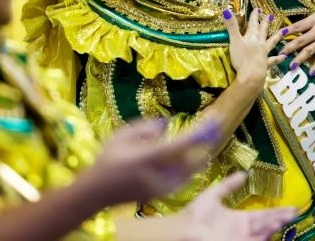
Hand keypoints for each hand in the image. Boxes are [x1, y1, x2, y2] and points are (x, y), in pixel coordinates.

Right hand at [90, 118, 220, 202]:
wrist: (98, 192)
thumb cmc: (108, 159)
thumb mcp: (120, 135)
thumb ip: (145, 127)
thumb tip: (167, 124)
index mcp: (147, 158)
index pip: (180, 145)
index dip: (200, 132)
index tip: (213, 120)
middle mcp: (158, 175)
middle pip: (193, 159)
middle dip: (207, 142)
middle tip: (217, 126)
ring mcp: (162, 187)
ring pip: (192, 170)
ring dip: (202, 152)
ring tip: (210, 136)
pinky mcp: (164, 194)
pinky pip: (186, 178)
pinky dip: (194, 164)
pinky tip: (197, 153)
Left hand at [180, 172, 297, 240]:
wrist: (182, 229)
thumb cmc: (195, 214)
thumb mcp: (214, 194)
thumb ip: (229, 185)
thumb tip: (244, 173)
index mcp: (239, 220)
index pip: (263, 216)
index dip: (278, 212)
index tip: (293, 208)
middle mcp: (243, 231)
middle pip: (267, 225)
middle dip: (281, 219)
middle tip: (294, 212)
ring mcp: (240, 240)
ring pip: (263, 234)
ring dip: (273, 227)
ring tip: (284, 218)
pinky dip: (263, 238)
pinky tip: (270, 232)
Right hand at [223, 9, 284, 88]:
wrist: (251, 75)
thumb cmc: (242, 58)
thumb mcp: (234, 40)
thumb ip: (231, 26)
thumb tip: (226, 10)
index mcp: (252, 37)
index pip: (253, 24)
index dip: (255, 16)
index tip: (258, 9)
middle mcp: (260, 43)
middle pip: (263, 31)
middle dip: (265, 23)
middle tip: (270, 16)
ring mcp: (264, 54)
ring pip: (272, 43)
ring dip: (277, 36)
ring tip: (284, 31)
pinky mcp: (266, 64)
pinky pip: (273, 60)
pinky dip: (278, 58)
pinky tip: (284, 57)